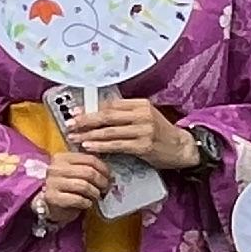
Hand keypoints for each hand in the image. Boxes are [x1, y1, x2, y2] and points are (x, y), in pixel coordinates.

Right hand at [30, 149, 111, 228]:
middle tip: (105, 188)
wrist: (50, 204)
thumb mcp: (77, 172)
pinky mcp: (52, 197)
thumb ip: (90, 168)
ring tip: (96, 196)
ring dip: (95, 193)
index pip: (89, 159)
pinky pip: (77, 199)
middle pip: (88, 172)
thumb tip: (111, 175)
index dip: (104, 169)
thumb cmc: (68, 187)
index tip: (109, 177)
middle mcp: (55, 168)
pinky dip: (86, 202)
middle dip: (101, 182)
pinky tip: (87, 203)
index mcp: (62, 157)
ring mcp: (52, 182)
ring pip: (84, 186)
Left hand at [64, 94, 195, 172]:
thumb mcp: (144, 117)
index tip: (75, 112)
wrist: (181, 147)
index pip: (110, 105)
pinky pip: (117, 145)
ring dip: (89, 135)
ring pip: (110, 131)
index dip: (90, 109)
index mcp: (140, 104)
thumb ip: (124, 115)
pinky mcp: (144, 146)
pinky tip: (90, 146)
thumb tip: (95, 114)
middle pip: (107, 116)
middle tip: (70, 124)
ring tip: (74, 137)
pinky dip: (101, 146)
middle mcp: (142, 114)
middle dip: (85, 120)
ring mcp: (143, 130)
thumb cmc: (159, 132)